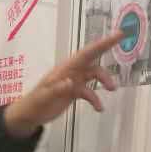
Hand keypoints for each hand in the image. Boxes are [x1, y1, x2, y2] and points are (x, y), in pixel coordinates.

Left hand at [4, 31, 124, 137]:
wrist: (28, 116)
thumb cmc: (33, 104)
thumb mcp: (43, 98)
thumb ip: (56, 90)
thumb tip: (71, 82)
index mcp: (64, 69)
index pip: (85, 54)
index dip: (101, 44)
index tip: (117, 35)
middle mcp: (70, 72)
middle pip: (92, 59)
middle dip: (106, 49)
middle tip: (122, 41)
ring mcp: (72, 81)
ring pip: (93, 75)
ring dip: (103, 80)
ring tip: (112, 89)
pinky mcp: (73, 92)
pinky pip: (88, 92)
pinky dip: (95, 99)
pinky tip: (99, 108)